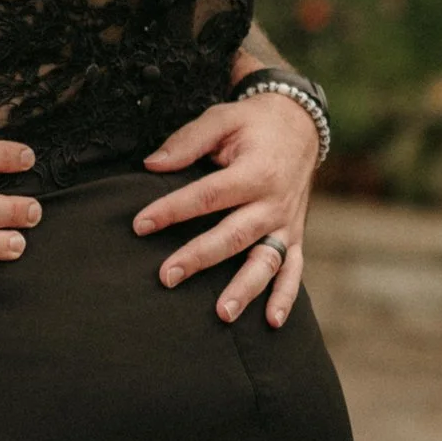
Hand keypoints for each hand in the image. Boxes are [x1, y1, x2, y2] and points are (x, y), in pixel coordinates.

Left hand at [130, 92, 319, 325]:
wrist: (301, 124)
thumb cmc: (253, 123)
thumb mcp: (222, 118)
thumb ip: (187, 141)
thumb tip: (151, 165)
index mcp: (255, 172)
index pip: (207, 195)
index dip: (172, 209)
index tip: (140, 224)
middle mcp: (274, 202)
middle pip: (233, 235)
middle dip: (199, 258)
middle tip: (166, 277)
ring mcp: (287, 223)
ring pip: (265, 261)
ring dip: (244, 289)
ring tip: (221, 314)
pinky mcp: (296, 235)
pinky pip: (294, 270)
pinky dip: (286, 297)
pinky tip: (272, 322)